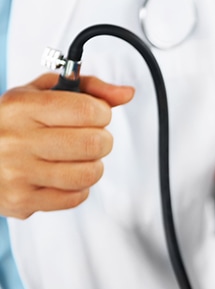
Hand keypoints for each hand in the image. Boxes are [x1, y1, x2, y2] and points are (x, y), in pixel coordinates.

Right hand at [0, 73, 133, 218]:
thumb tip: (126, 93)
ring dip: (93, 165)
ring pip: (88, 173)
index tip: (97, 114)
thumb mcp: (42, 94)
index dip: (103, 112)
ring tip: (78, 158)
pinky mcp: (22, 200)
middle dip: (102, 140)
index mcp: (21, 107)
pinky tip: (63, 176)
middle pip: (93, 143)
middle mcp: (16, 139)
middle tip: (90, 138)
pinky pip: (75, 197)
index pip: (86, 110)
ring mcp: (18, 172)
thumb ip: (88, 88)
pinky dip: (78, 187)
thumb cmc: (14, 123)